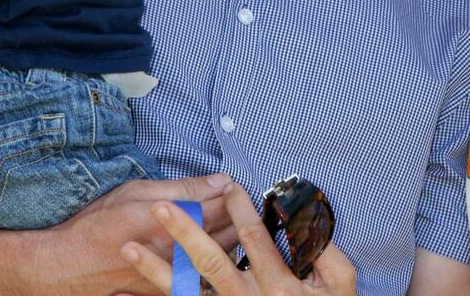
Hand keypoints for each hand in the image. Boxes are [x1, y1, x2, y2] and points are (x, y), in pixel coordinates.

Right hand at [21, 175, 240, 293]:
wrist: (68, 266)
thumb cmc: (98, 225)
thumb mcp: (137, 192)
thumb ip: (183, 188)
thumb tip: (218, 180)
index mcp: (176, 223)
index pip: (223, 206)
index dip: (234, 193)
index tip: (235, 186)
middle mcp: (181, 252)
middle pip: (228, 234)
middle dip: (238, 216)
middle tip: (239, 204)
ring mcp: (177, 276)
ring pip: (220, 257)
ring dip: (230, 240)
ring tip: (229, 227)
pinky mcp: (166, 291)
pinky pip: (200, 277)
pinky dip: (209, 263)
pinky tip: (207, 253)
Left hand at [120, 182, 356, 295]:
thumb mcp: (341, 286)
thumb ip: (328, 253)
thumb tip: (309, 217)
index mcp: (279, 286)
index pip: (252, 238)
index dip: (239, 208)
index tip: (228, 185)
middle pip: (210, 262)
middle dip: (184, 232)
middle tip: (160, 206)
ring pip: (187, 292)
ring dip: (156, 269)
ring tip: (128, 247)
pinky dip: (161, 293)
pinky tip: (133, 285)